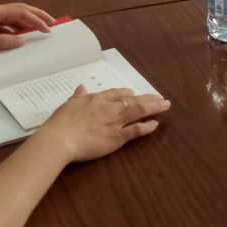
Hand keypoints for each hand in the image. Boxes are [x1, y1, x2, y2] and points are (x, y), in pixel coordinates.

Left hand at [0, 3, 56, 52]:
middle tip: (53, 22)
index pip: (21, 13)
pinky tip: (19, 38)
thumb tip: (21, 41)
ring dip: (27, 22)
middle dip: (37, 15)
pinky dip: (15, 30)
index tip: (49, 29)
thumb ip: (1, 42)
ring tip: (40, 29)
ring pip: (13, 18)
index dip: (36, 20)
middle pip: (21, 10)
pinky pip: (5, 25)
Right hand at [36, 86, 169, 163]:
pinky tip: (155, 124)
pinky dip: (147, 127)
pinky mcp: (117, 137)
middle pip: (133, 100)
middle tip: (160, 98)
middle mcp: (110, 107)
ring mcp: (115, 122)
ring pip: (139, 111)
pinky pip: (136, 130)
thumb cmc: (61, 122)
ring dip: (153, 107)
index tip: (135, 93)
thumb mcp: (69, 104)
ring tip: (165, 105)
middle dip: (148, 98)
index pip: (117, 93)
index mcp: (97, 99)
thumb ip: (78, 96)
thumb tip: (82, 87)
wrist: (61, 138)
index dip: (128, 93)